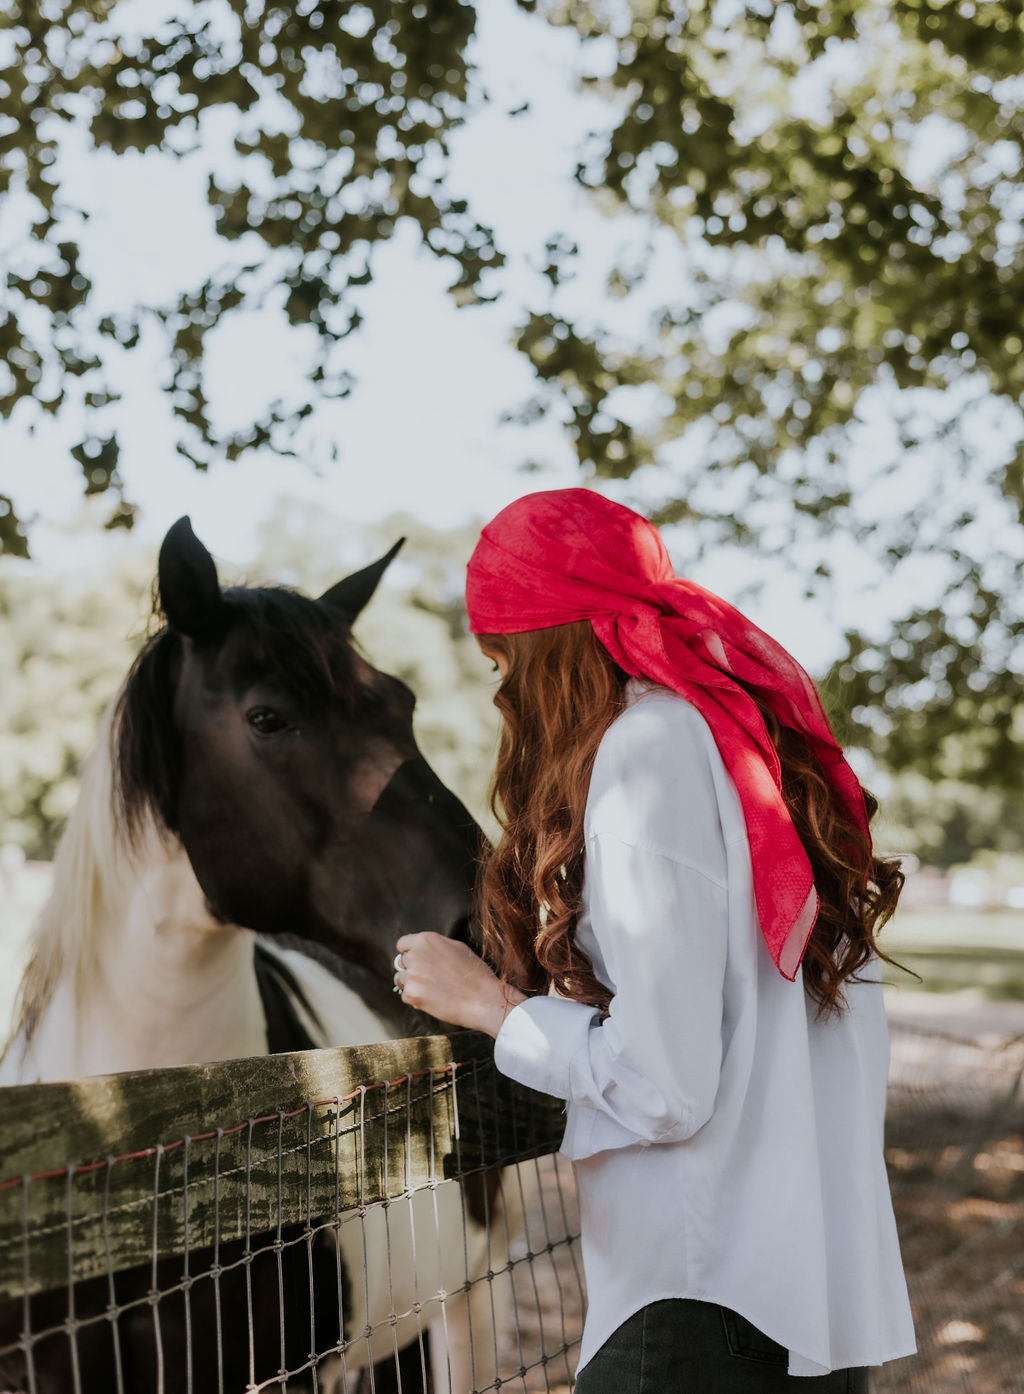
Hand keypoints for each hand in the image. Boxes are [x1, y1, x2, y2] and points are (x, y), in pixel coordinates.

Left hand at [394, 932, 526, 1037]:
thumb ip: (435, 946)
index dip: (409, 953)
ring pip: (400, 979)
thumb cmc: (475, 974)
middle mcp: (416, 954)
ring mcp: (412, 975)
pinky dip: (416, 999)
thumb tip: (421, 949)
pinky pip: (405, 996)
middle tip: (429, 979)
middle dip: (412, 969)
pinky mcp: (412, 994)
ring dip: (411, 984)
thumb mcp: (457, 948)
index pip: (402, 944)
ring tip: (431, 990)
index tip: (416, 961)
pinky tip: (432, 999)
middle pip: (401, 962)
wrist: (483, 999)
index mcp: (426, 940)